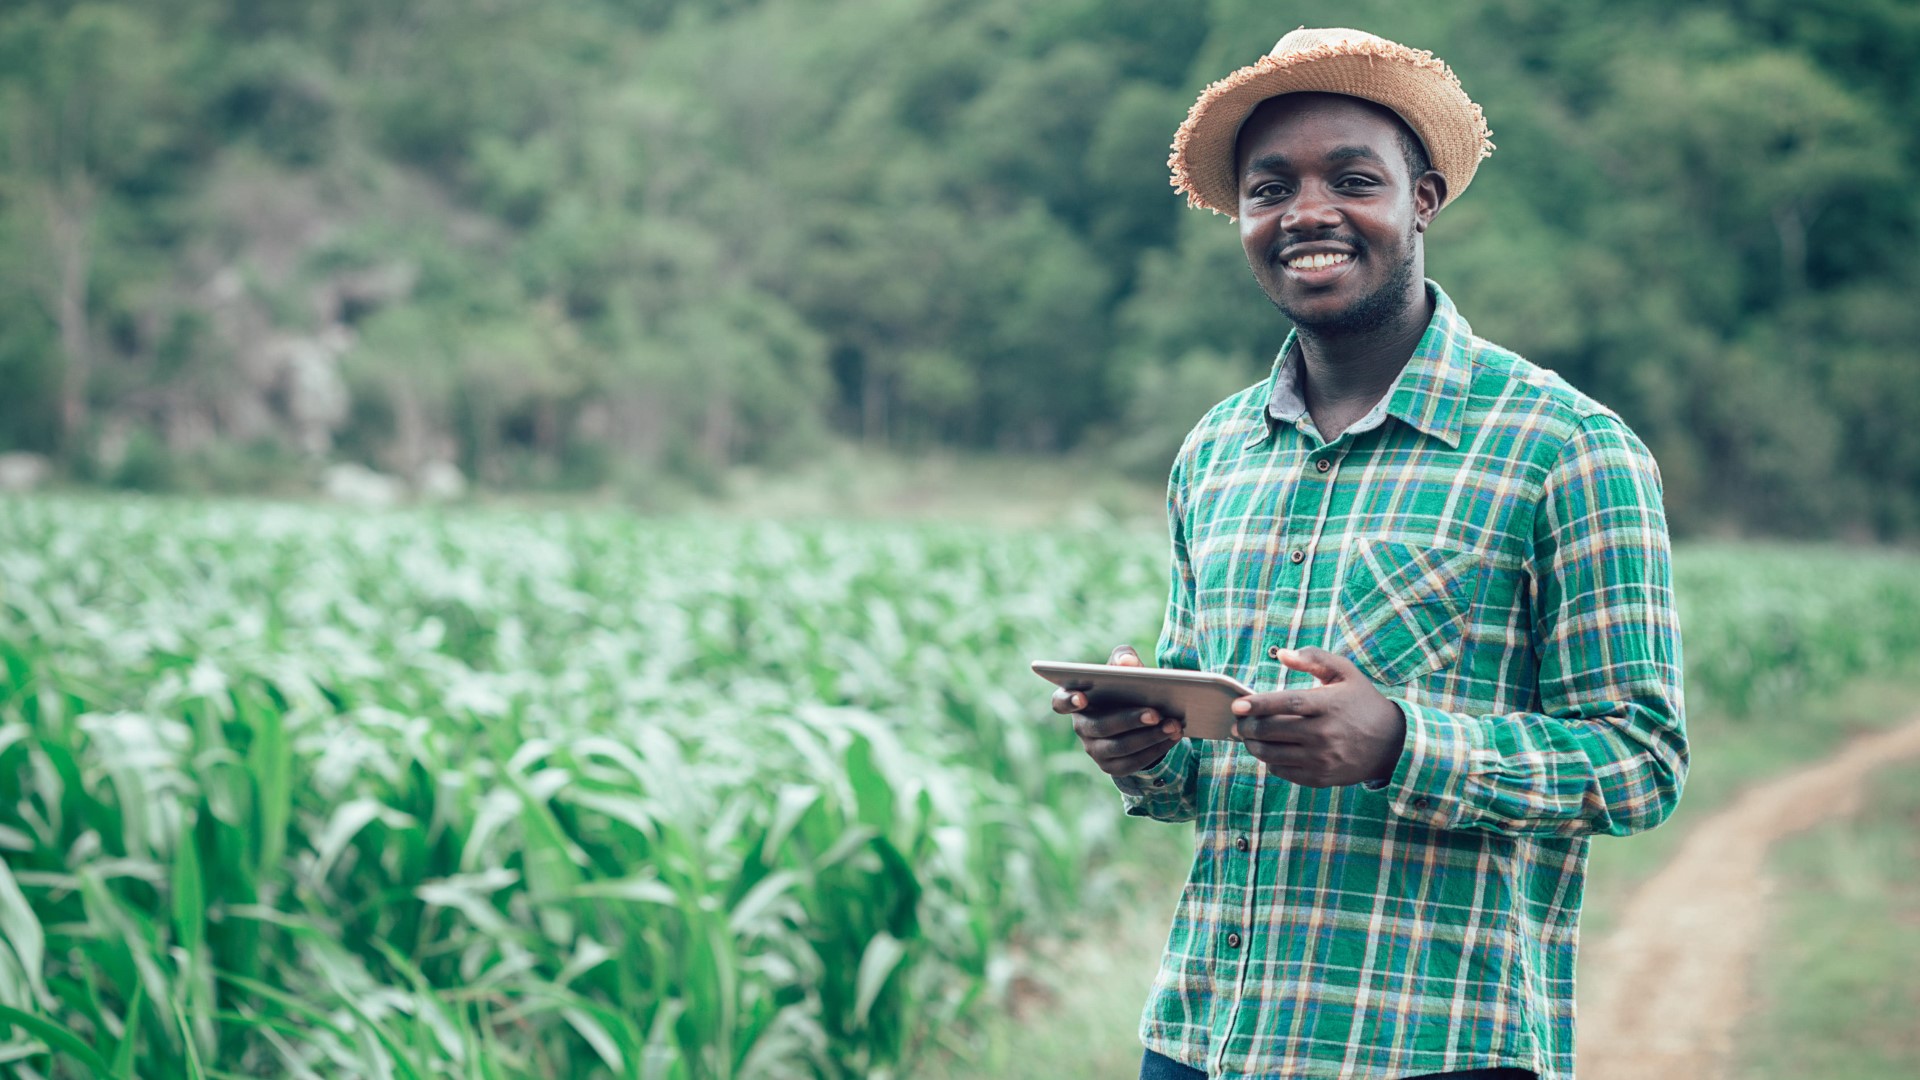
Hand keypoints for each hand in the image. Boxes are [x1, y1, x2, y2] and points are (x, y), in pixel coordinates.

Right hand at [1053, 644, 1184, 775]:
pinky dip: (1155, 750)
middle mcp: (1081, 727)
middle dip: (1129, 720)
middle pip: (1100, 726)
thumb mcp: (1124, 669)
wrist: (1139, 714)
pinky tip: (1172, 738)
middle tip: (1156, 713)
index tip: (1082, 698)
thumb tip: (1127, 662)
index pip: (1060, 702)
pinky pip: (1133, 762)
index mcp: (1076, 699)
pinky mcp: (1112, 766)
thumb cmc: (1125, 686)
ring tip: (1173, 725)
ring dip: (1149, 737)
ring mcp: (1095, 750)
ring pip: (1120, 747)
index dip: (1068, 701)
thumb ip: (1124, 658)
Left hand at [1230, 647, 1405, 787]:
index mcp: (1328, 705)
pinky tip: (1269, 751)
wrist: (1392, 743)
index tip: (1237, 705)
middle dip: (1247, 727)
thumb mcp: (1345, 672)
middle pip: (1273, 731)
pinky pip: (1283, 772)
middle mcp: (1324, 734)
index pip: (1286, 704)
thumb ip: (1314, 658)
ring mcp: (1322, 759)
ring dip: (1253, 746)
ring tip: (1247, 737)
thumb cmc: (1362, 702)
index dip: (1258, 704)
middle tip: (1237, 722)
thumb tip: (1282, 654)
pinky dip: (1270, 762)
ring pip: (1273, 754)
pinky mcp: (1321, 778)